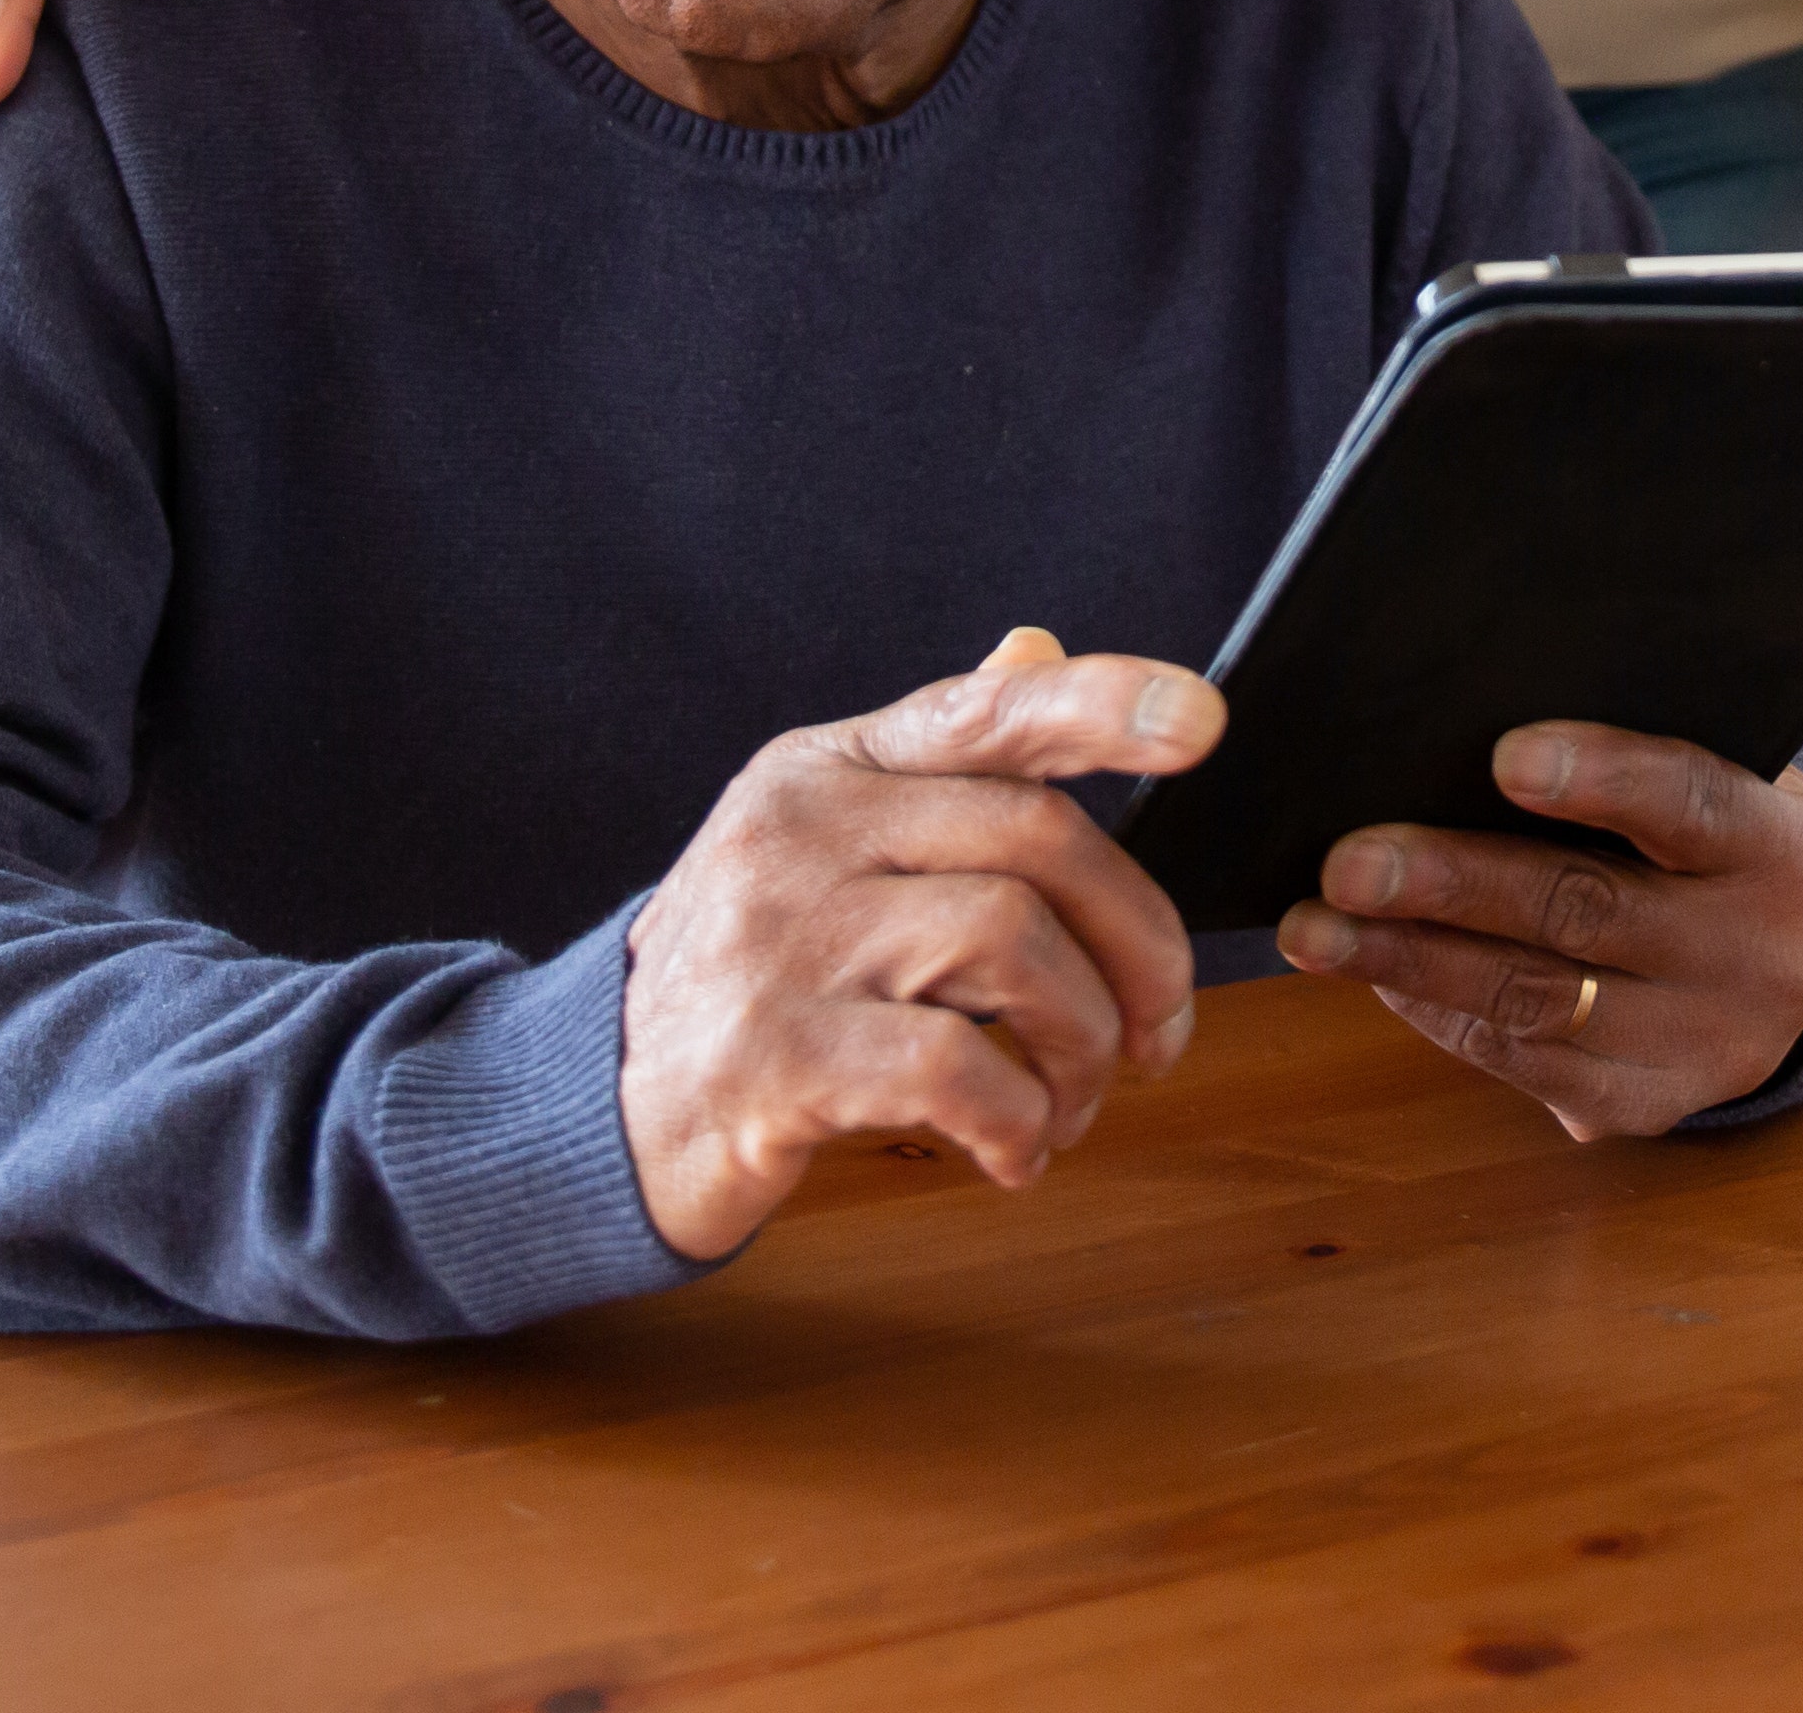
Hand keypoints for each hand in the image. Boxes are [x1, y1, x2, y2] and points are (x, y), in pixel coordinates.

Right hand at [615, 627, 1217, 1264]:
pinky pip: (955, 1067)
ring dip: (1083, 1044)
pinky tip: (1015, 1153)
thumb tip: (1039, 648)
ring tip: (1073, 1103)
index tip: (1204, 718)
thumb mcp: (824, 845)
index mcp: (826, 769)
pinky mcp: (773, 1059)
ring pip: (1011, 946)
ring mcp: (780, 943)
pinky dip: (1018, 1119)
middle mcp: (801, 834)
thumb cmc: (752, 973)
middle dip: (1137, 946)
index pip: (982, 712)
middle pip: (1037, 843)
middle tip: (1159, 1034)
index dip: (1102, 705)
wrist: (598, 1102)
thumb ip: (937, 763)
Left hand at [1275, 724, 1802, 1138]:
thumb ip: (1631, 764)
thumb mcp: (1724, 779)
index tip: (1504, 755)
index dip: (1603, 778)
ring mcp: (1707, 1049)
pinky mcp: (1646, 1107)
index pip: (1695, 804)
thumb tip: (1456, 740)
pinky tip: (1373, 971)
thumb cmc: (1717, 834)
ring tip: (1318, 927)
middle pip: (1591, 911)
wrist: (1792, 959)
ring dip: (1412, 961)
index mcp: (1794, 854)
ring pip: (1538, 1000)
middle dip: (1456, 885)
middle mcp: (1765, 960)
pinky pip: (1522, 1061)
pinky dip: (1436, 1012)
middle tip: (1349, 861)